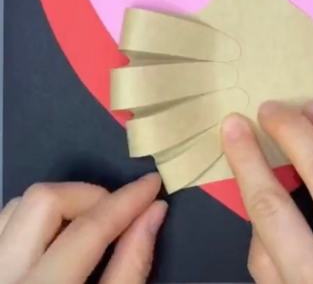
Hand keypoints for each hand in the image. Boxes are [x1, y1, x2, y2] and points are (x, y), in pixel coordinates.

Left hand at [0, 173, 166, 283]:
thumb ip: (131, 266)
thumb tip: (154, 211)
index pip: (88, 228)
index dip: (127, 201)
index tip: (153, 185)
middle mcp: (3, 271)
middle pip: (44, 199)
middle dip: (90, 196)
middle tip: (117, 214)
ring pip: (19, 205)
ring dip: (60, 205)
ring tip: (88, 228)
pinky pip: (5, 222)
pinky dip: (35, 220)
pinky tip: (56, 239)